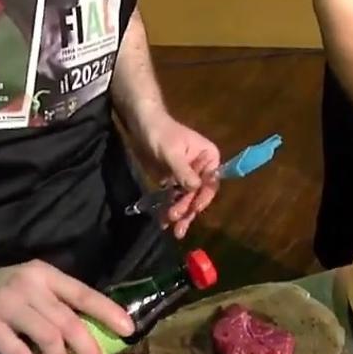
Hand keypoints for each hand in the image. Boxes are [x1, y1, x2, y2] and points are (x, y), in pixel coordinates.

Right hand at [0, 261, 132, 353]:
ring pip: (47, 336)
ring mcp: (6, 305)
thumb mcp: (34, 288)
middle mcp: (28, 287)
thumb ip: (59, 306)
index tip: (128, 330)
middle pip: (68, 320)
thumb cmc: (3, 293)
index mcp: (46, 276)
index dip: (108, 312)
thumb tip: (94, 337)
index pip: (83, 294)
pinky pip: (17, 352)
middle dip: (88, 347)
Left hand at [138, 115, 220, 238]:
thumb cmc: (160, 133)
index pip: (211, 182)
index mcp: (209, 157)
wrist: (141, 125)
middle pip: (198, 194)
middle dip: (187, 208)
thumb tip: (195, 188)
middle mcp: (202, 169)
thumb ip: (183, 171)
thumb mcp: (172, 152)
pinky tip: (164, 222)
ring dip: (179, 214)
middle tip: (175, 220)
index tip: (193, 208)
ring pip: (187, 200)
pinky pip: (174, 198)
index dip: (203, 197)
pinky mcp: (173, 182)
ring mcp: (187, 177)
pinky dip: (169, 209)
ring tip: (171, 228)